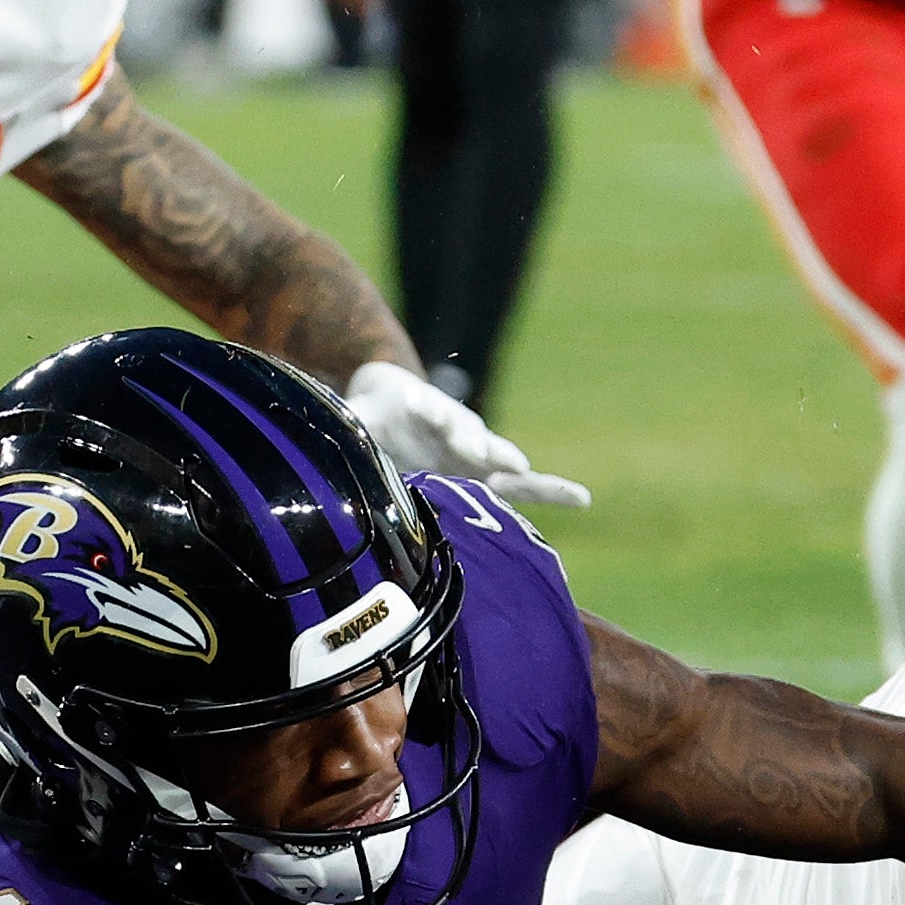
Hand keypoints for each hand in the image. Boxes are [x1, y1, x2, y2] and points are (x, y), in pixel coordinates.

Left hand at [346, 359, 589, 509]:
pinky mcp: (488, 475)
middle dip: (475, 444)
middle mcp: (456, 432)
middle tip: (485, 454)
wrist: (396, 406)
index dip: (435, 416)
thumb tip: (321, 432)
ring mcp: (477, 454)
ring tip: (548, 482)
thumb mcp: (355, 417)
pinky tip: (582, 498)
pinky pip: (526, 487)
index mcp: (425, 411)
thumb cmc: (372, 415)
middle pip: (471, 436)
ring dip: (520, 472)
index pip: (432, 411)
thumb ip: (346, 426)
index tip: (437, 418)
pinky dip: (552, 491)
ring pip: (504, 464)